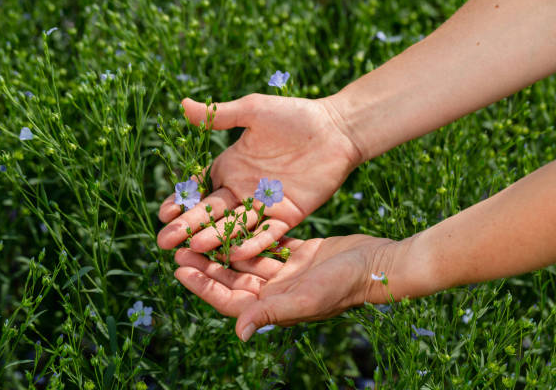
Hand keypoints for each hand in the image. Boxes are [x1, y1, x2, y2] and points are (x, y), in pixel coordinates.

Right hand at [157, 94, 360, 259]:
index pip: (200, 189)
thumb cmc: (294, 116)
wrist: (336, 129)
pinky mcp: (288, 215)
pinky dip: (253, 243)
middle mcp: (243, 190)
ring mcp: (264, 205)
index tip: (164, 214)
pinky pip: (267, 233)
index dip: (182, 202)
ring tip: (193, 249)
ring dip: (214, 238)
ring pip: (235, 226)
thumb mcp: (254, 111)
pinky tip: (235, 254)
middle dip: (188, 226)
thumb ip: (221, 115)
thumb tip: (183, 105)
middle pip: (211, 212)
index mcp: (231, 167)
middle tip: (164, 242)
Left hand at [173, 234, 416, 341]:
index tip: (179, 270)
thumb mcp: (307, 298)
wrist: (376, 263)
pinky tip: (232, 223)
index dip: (203, 287)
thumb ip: (272, 312)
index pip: (230, 301)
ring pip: (246, 262)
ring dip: (223, 249)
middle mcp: (277, 292)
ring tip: (200, 233)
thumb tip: (239, 332)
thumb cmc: (344, 284)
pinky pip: (266, 246)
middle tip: (180, 248)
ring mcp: (287, 274)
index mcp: (275, 308)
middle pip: (233, 280)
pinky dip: (249, 237)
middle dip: (207, 265)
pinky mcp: (298, 255)